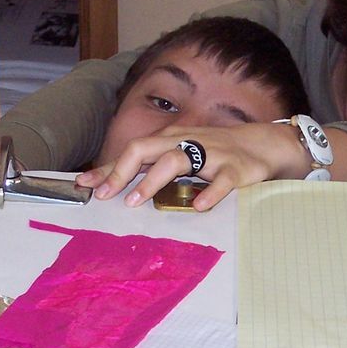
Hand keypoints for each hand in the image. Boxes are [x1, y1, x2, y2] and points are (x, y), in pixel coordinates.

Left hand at [76, 123, 307, 210]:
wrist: (262, 144)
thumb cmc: (214, 152)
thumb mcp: (181, 153)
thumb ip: (151, 166)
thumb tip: (113, 182)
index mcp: (170, 140)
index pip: (132, 150)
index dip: (107, 168)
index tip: (84, 186)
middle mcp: (186, 142)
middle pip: (146, 149)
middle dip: (122, 171)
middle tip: (106, 197)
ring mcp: (211, 154)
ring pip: (178, 160)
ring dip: (153, 180)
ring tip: (137, 201)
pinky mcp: (236, 169)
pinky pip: (221, 181)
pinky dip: (209, 193)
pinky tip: (199, 208)